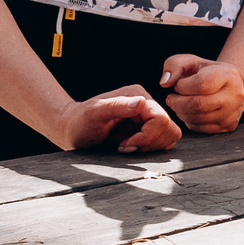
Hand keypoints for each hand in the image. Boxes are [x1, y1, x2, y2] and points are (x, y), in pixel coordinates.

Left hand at [58, 87, 183, 152]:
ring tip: (128, 146)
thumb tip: (140, 102)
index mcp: (136, 95)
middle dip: (150, 142)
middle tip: (126, 146)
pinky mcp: (147, 129)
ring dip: (152, 146)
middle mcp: (146, 104)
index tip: (125, 144)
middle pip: (169, 128)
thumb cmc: (80, 122)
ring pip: (170, 134)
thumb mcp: (93, 113)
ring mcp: (147, 117)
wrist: (73, 129)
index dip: (147, 136)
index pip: (160, 119)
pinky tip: (131, 147)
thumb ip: (116, 105)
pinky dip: (151, 148)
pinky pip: (164, 140)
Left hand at [160, 54, 243, 132]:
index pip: (201, 84)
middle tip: (172, 98)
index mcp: (228, 75)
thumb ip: (174, 65)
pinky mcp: (228, 126)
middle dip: (177, 102)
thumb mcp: (191, 61)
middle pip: (197, 104)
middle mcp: (234, 95)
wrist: (233, 85)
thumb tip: (165, 83)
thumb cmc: (207, 72)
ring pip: (197, 118)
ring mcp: (232, 113)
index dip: (182, 86)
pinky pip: (200, 128)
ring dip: (181, 112)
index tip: (178, 85)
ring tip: (179, 103)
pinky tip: (189, 111)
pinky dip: (189, 120)